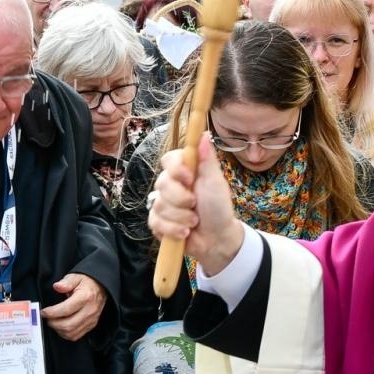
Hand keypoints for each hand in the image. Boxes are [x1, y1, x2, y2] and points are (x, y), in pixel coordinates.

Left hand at [43, 272, 105, 340]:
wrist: (101, 287)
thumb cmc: (86, 282)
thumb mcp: (75, 277)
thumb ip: (66, 282)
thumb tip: (57, 286)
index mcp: (85, 297)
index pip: (66, 309)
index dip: (52, 313)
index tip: (44, 312)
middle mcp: (90, 310)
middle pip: (68, 325)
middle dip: (53, 323)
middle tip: (47, 317)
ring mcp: (91, 320)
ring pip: (71, 333)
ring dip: (58, 330)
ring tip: (53, 322)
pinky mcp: (91, 325)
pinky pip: (76, 336)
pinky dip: (66, 334)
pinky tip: (61, 326)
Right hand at [148, 133, 244, 275]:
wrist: (217, 239)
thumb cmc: (219, 208)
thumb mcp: (216, 182)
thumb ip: (207, 159)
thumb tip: (204, 134)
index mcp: (185, 172)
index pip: (168, 159)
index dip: (176, 169)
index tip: (189, 178)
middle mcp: (171, 185)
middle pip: (162, 183)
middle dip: (181, 199)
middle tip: (195, 205)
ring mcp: (162, 203)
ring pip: (160, 205)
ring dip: (181, 217)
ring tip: (194, 222)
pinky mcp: (157, 222)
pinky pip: (155, 222)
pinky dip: (173, 229)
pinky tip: (185, 233)